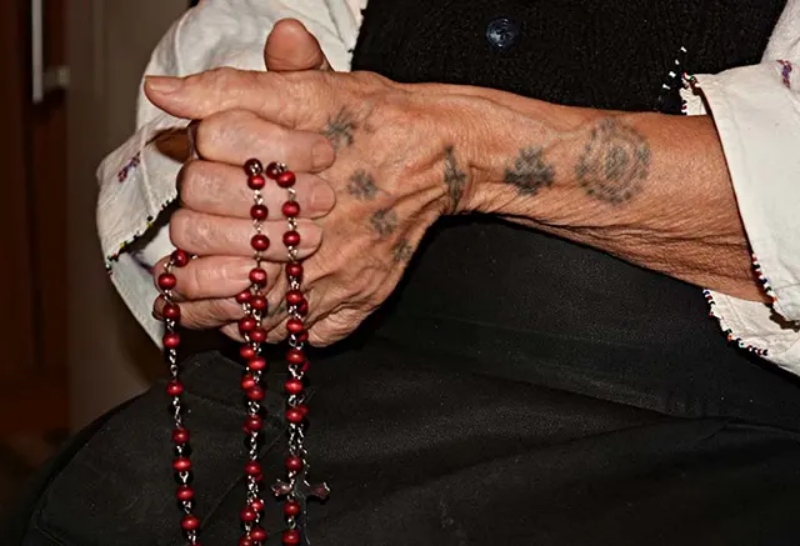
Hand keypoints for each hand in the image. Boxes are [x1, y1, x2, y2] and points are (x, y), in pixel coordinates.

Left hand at [145, 67, 485, 344]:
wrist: (434, 152)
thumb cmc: (370, 120)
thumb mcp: (301, 90)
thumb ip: (227, 91)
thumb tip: (162, 92)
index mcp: (274, 195)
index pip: (194, 226)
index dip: (189, 219)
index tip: (200, 202)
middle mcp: (303, 247)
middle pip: (219, 278)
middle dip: (203, 264)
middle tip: (206, 248)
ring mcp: (332, 283)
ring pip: (253, 319)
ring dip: (229, 306)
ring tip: (230, 280)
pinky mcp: (358, 303)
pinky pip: (301, 337)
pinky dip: (278, 328)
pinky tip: (272, 304)